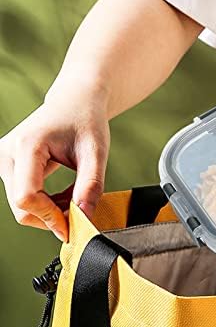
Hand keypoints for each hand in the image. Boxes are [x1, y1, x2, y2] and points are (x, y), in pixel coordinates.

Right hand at [0, 80, 109, 240]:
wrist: (75, 102)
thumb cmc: (86, 121)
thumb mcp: (96, 152)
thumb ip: (91, 185)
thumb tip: (84, 217)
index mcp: (26, 146)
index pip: (26, 197)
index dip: (50, 217)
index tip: (75, 224)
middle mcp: (7, 154)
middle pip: (21, 207)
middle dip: (52, 217)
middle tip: (81, 212)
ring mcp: (5, 161)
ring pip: (22, 206)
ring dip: (51, 212)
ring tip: (77, 198)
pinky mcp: (10, 167)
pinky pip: (25, 198)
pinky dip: (47, 205)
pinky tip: (67, 196)